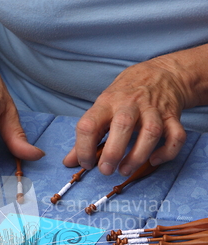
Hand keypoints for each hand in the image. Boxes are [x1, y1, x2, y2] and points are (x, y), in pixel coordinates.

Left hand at [63, 56, 188, 175]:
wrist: (162, 73)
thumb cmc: (125, 95)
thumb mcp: (102, 108)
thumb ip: (87, 136)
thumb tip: (68, 162)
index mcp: (107, 103)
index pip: (89, 124)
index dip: (83, 147)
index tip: (86, 163)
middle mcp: (130, 104)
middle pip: (122, 126)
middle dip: (112, 153)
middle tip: (106, 170)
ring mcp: (154, 110)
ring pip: (151, 132)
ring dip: (138, 155)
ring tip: (126, 170)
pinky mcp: (172, 117)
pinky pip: (176, 136)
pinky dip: (167, 152)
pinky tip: (154, 160)